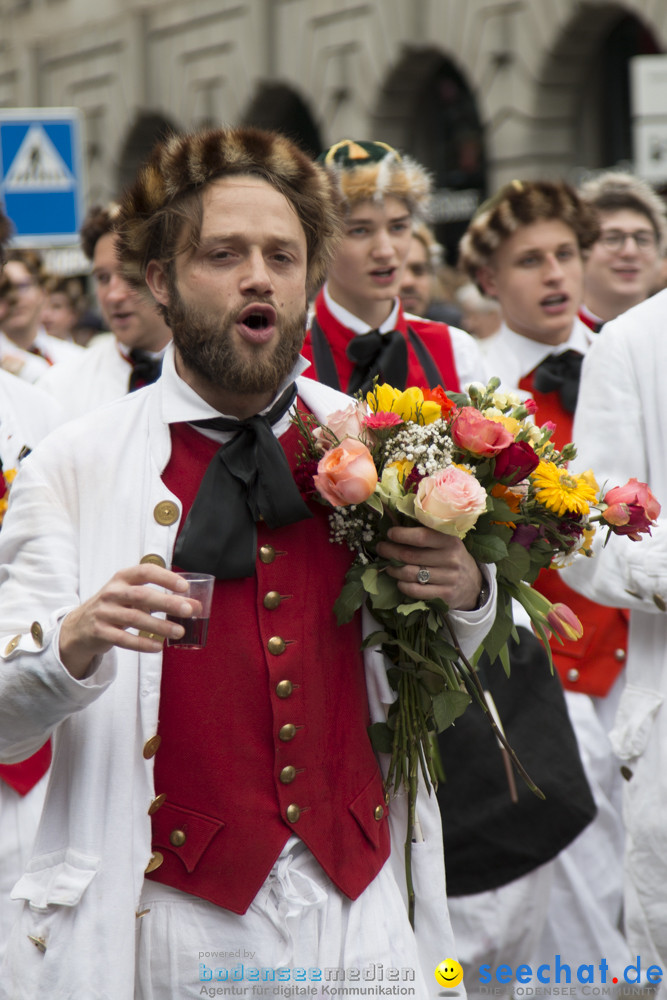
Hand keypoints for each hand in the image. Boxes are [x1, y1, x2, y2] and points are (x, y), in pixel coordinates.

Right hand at [59, 564, 198, 678]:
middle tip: (188, 610)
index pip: (145, 571)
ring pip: (135, 618)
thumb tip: (196, 606)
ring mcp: (104, 612)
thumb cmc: (115, 607)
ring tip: (179, 631)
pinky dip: (142, 644)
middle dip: (167, 602)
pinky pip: (123, 639)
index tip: (184, 586)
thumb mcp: (132, 597)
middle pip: (142, 595)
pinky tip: (159, 646)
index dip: (165, 577)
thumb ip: (161, 599)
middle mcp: (112, 592)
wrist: (79, 626)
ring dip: (160, 626)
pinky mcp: (100, 632)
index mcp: (122, 578)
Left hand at [376, 525, 482, 610]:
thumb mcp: (447, 543)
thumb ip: (427, 535)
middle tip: (381, 549)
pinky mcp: (445, 595)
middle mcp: (451, 559)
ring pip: (410, 574)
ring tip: (388, 566)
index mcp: (450, 541)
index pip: (422, 536)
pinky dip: (403, 586)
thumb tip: (396, 526)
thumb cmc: (451, 558)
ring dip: (394, 570)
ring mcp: (449, 578)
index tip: (390, 534)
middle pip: (411, 555)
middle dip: (390, 551)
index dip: (402, 535)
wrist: (473, 585)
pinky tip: (400, 582)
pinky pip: (415, 591)